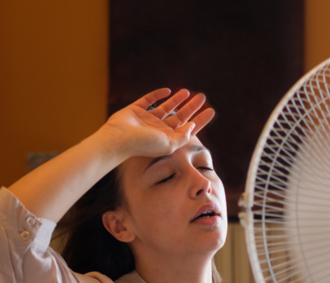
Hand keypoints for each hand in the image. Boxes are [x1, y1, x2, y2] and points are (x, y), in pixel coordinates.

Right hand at [99, 88, 215, 160]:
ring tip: (188, 92)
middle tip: (202, 97)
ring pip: (166, 107)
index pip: (188, 128)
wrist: (119, 139)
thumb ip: (182, 137)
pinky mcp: (136, 109)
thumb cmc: (143, 144)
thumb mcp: (169, 144)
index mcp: (167, 139)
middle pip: (180, 116)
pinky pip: (149, 100)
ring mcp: (147, 119)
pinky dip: (158, 95)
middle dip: (191, 107)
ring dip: (177, 100)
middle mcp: (158, 130)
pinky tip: (167, 91)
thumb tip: (192, 126)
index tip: (211, 111)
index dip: (200, 120)